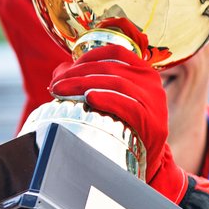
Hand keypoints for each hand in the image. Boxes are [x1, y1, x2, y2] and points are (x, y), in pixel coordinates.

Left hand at [48, 44, 186, 201]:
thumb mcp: (111, 98)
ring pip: (116, 84)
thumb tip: (60, 71)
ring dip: (83, 85)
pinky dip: (107, 99)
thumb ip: (89, 81)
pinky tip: (89, 98)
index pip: (116, 51)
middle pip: (109, 69)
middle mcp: (151, 83)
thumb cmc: (123, 124)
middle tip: (54, 85)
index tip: (66, 67)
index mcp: (142, 71)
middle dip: (76, 74)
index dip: (89, 56)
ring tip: (60, 92)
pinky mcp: (152, 123)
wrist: (147, 157)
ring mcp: (154, 102)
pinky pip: (129, 106)